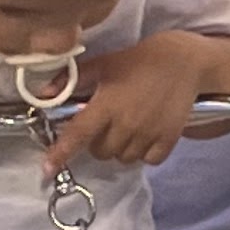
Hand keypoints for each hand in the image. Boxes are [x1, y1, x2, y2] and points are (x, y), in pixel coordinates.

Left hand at [55, 32, 226, 167]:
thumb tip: (44, 93)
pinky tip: (145, 132)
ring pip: (121, 158)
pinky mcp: (168, 141)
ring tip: (129, 125)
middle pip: (99, 151)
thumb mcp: (104, 64)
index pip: (78, 134)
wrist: (185, 63)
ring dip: (119, 147)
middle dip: (97, 141)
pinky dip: (143, 152)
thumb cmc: (140, 61)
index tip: (47, 168)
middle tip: (107, 122)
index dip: (61, 153)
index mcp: (107, 104)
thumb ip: (73, 80)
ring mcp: (148, 134)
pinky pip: (147, 160)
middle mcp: (126, 123)